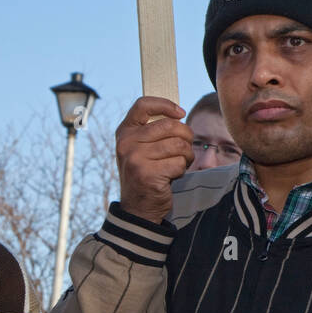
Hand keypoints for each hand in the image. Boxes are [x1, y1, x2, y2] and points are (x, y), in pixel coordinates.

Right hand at [115, 96, 193, 223]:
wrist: (138, 207)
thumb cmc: (147, 172)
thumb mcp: (142, 148)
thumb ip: (153, 130)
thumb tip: (179, 113)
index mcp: (125, 132)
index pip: (143, 105)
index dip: (166, 105)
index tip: (181, 113)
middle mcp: (126, 143)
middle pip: (171, 125)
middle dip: (186, 137)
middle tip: (184, 149)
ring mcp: (135, 158)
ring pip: (179, 144)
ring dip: (186, 156)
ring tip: (178, 164)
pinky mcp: (147, 174)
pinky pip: (179, 163)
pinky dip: (181, 170)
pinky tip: (171, 176)